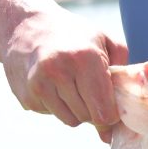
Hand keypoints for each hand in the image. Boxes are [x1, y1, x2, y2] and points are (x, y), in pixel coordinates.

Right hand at [0, 0, 127, 133]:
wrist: (25, 25)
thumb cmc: (73, 34)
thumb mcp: (105, 40)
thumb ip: (122, 75)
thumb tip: (115, 123)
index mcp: (84, 58)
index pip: (103, 111)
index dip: (111, 114)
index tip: (111, 106)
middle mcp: (58, 72)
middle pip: (87, 117)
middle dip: (93, 109)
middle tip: (89, 87)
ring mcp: (38, 85)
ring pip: (70, 121)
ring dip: (75, 109)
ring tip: (71, 84)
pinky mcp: (26, 96)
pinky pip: (51, 115)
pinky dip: (56, 105)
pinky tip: (52, 83)